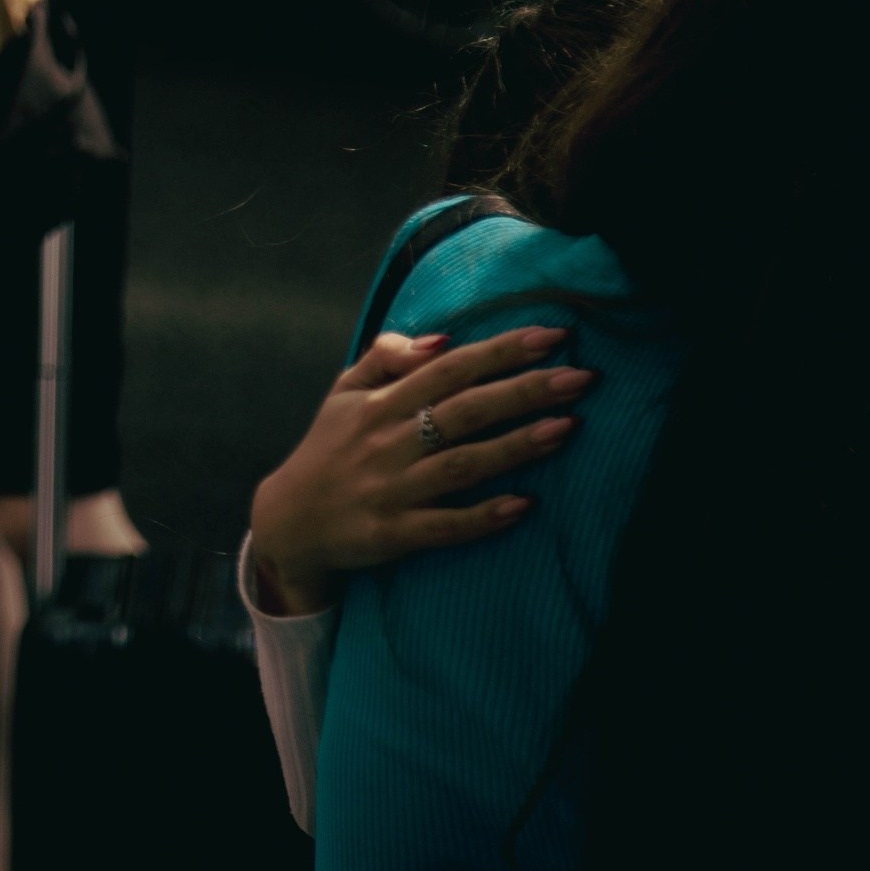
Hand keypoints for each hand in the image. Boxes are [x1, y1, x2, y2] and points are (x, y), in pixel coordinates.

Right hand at [247, 326, 594, 616]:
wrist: (289, 520)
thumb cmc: (328, 449)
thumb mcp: (343, 392)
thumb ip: (386, 356)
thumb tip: (441, 339)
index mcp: (379, 404)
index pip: (448, 369)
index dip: (499, 350)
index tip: (552, 336)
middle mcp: (387, 442)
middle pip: (465, 410)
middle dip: (525, 391)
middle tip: (581, 378)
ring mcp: (392, 490)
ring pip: (462, 464)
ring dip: (516, 446)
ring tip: (567, 427)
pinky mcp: (394, 534)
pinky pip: (446, 526)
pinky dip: (485, 516)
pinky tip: (525, 506)